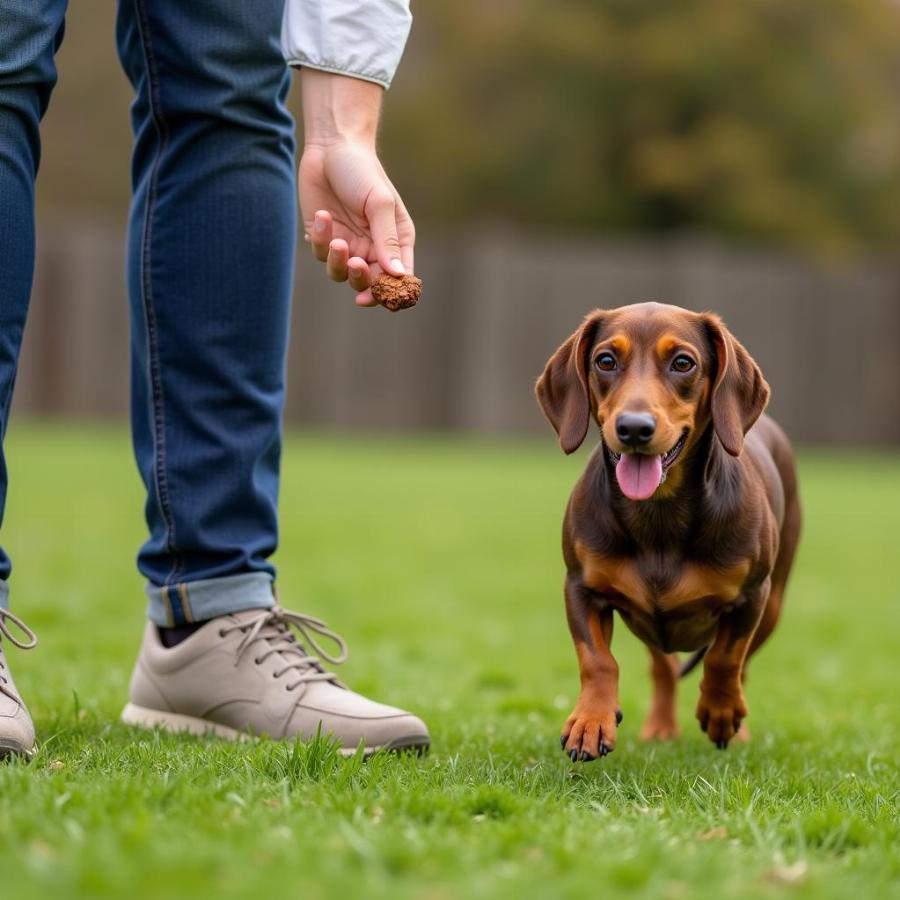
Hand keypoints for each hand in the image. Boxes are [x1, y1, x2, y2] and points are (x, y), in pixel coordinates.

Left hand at [299, 142, 414, 306]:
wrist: (331, 147)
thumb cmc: (362, 171)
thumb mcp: (379, 204)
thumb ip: (388, 240)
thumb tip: (398, 275)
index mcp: (397, 240)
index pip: (400, 277)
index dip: (392, 291)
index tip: (380, 294)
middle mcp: (373, 247)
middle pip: (369, 283)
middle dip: (360, 279)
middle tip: (355, 264)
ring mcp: (348, 244)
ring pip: (341, 274)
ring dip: (337, 262)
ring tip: (336, 241)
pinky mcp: (323, 238)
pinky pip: (320, 253)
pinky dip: (319, 239)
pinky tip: (321, 217)